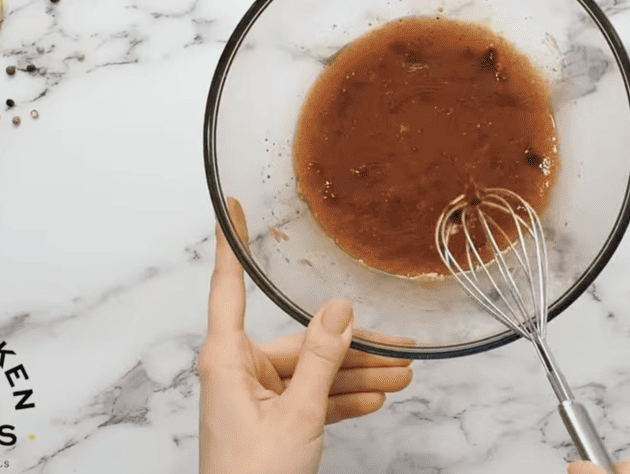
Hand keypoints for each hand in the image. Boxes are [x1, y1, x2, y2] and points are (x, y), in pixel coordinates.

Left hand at [199, 198, 413, 473]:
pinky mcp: (271, 422)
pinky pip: (312, 399)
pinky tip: (377, 398)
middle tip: (400, 345)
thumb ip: (321, 359)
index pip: (228, 288)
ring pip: (313, 373)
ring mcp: (255, 399)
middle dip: (352, 347)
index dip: (230, 245)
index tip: (233, 208)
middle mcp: (237, 373)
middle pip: (300, 342)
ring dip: (357, 376)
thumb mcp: (298, 415)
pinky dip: (342, 400)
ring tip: (403, 375)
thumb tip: (339, 308)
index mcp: (227, 360)